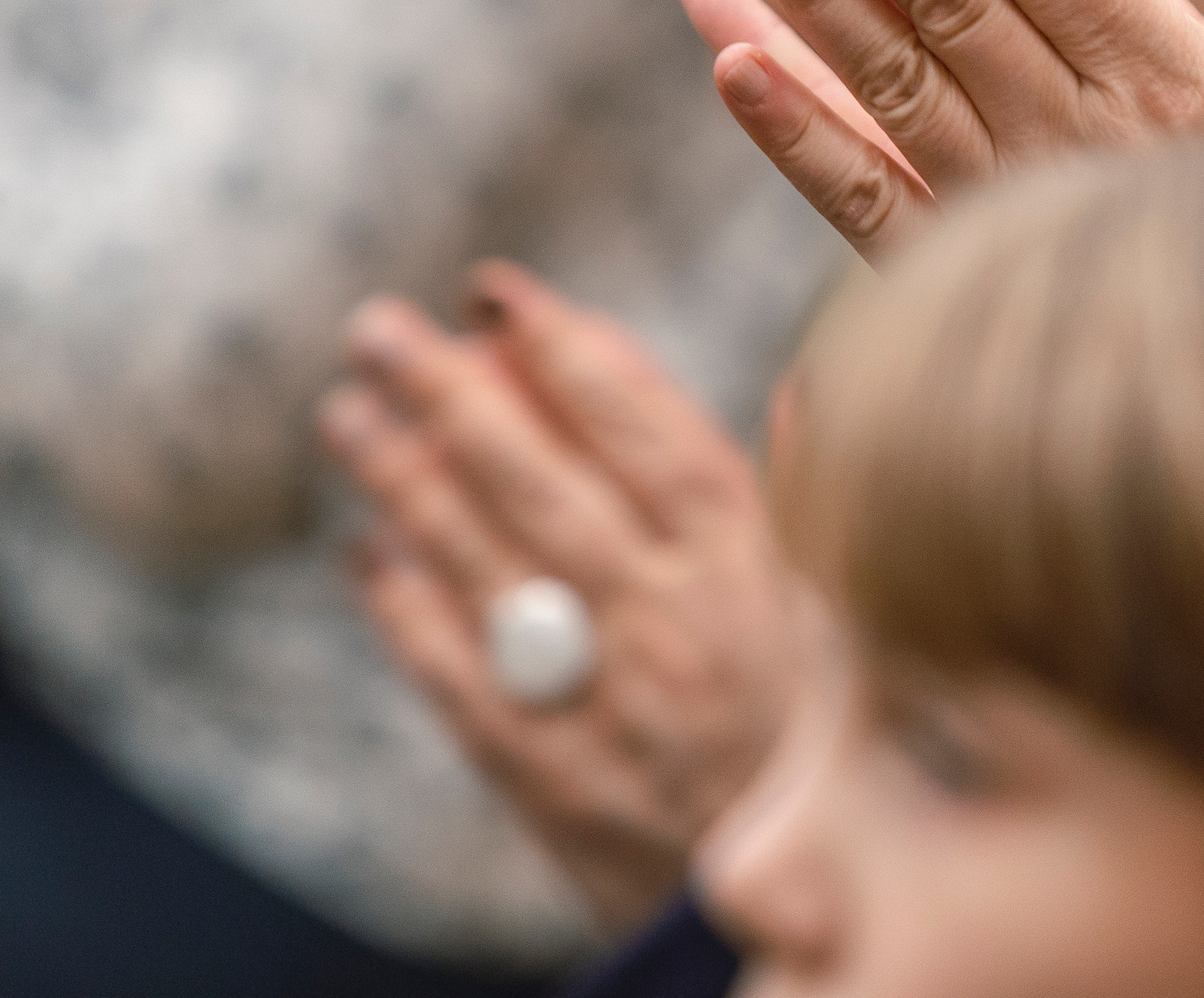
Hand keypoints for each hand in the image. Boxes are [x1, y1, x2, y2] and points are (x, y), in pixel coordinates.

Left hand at [324, 263, 796, 933]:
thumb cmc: (832, 740)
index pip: (650, 432)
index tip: (497, 290)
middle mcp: (677, 623)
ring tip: (346, 412)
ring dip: (405, 481)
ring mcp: (607, 701)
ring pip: (487, 568)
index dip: (568, 352)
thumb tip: (804, 383)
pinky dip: (406, 609)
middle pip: (544, 485)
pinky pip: (460, 678)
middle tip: (375, 326)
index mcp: (756, 570)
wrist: (814, 913)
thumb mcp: (856, 612)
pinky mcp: (550, 778)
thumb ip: (815, 499)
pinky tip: (365, 550)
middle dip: (453, 393)